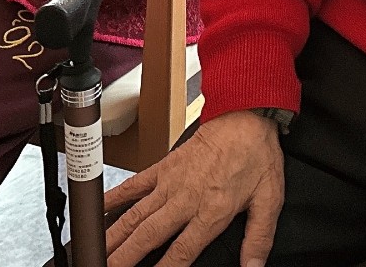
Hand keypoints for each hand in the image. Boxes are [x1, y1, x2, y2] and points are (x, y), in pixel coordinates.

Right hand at [103, 110, 283, 266]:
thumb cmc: (258, 155)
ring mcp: (171, 182)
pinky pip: (134, 185)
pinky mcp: (164, 167)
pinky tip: (99, 211)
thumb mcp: (269, 199)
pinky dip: (114, 198)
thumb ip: (259, 237)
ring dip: (113, 236)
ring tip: (96, 251)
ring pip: (135, 215)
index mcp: (212, 211)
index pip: (181, 252)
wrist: (246, 114)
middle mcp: (186, 199)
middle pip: (148, 236)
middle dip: (125, 257)